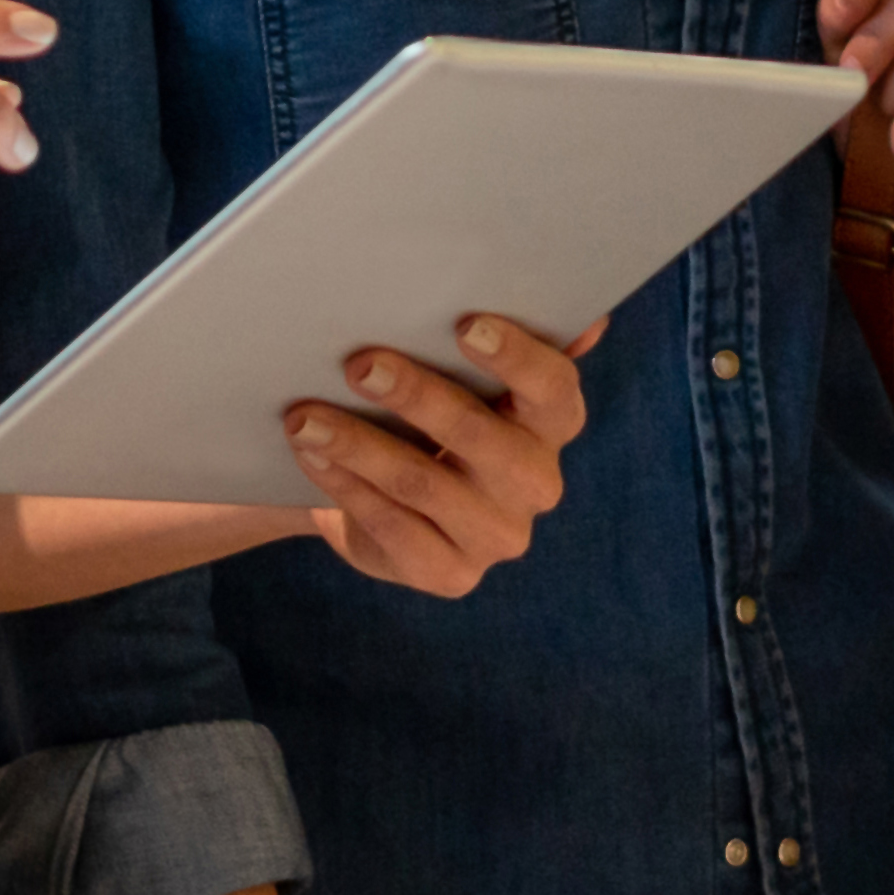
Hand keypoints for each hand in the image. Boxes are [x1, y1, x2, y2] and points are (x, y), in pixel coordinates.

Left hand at [284, 314, 594, 597]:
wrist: (385, 500)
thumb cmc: (429, 418)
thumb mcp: (461, 378)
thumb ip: (507, 342)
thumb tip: (589, 320)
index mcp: (552, 425)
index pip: (554, 389)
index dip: (517, 358)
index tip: (466, 325)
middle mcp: (536, 484)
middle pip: (481, 437)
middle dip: (417, 397)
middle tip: (359, 365)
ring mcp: (497, 536)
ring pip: (424, 485)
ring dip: (359, 445)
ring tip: (305, 418)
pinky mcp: (451, 574)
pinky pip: (393, 527)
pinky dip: (346, 487)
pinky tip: (312, 457)